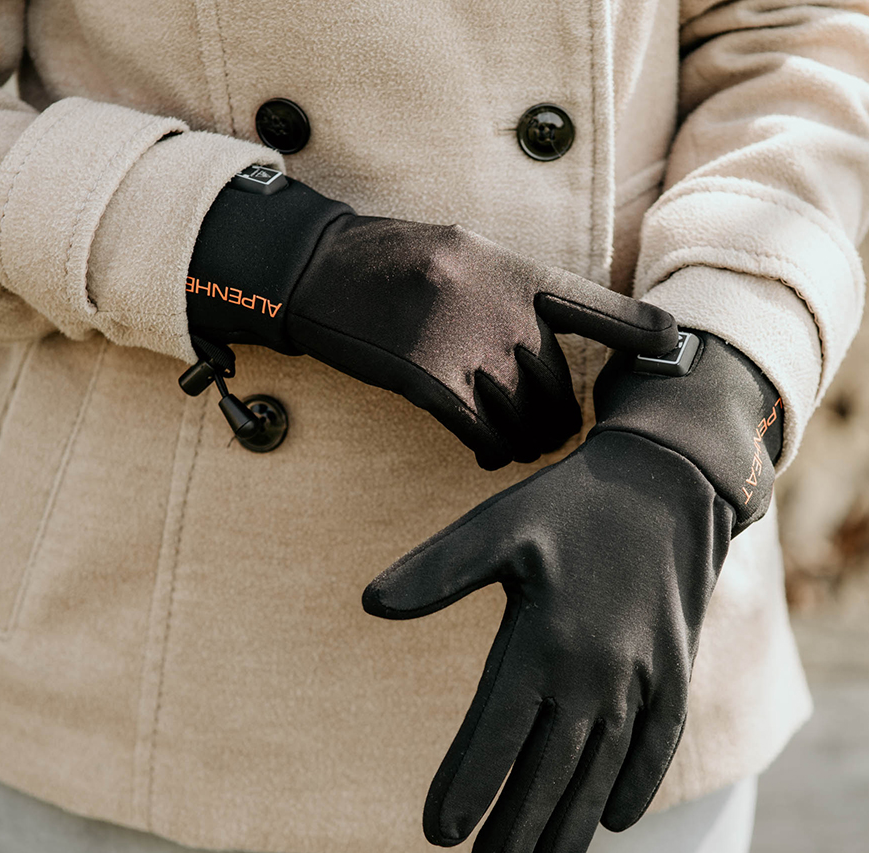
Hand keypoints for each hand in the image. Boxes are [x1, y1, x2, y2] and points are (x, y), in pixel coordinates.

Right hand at [186, 169, 677, 469]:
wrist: (322, 269)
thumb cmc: (393, 262)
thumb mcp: (464, 253)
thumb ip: (509, 292)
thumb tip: (539, 343)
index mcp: (515, 270)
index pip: (595, 306)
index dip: (639, 330)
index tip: (675, 348)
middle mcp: (499, 308)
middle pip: (554, 384)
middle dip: (558, 418)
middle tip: (555, 436)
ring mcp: (464, 344)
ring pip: (520, 414)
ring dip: (526, 441)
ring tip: (523, 450)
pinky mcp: (427, 379)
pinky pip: (478, 431)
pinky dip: (488, 449)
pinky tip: (487, 455)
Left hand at [363, 331, 782, 852]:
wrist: (667, 481)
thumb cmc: (570, 504)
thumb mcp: (495, 525)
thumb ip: (436, 572)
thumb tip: (370, 604)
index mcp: (542, 639)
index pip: (495, 733)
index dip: (467, 786)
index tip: (438, 834)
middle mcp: (594, 672)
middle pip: (548, 769)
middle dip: (516, 827)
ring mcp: (642, 677)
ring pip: (602, 770)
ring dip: (574, 823)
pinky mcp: (675, 671)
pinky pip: (657, 744)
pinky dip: (636, 786)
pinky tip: (616, 819)